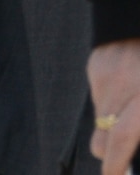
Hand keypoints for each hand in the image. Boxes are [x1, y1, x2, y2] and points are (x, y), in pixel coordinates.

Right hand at [92, 39, 139, 173]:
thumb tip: (134, 147)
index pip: (121, 139)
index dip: (116, 165)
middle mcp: (121, 87)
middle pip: (102, 138)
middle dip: (110, 153)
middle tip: (124, 154)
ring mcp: (103, 74)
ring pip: (99, 119)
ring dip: (113, 124)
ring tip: (135, 110)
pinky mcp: (95, 64)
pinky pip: (98, 95)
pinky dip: (111, 100)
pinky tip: (129, 88)